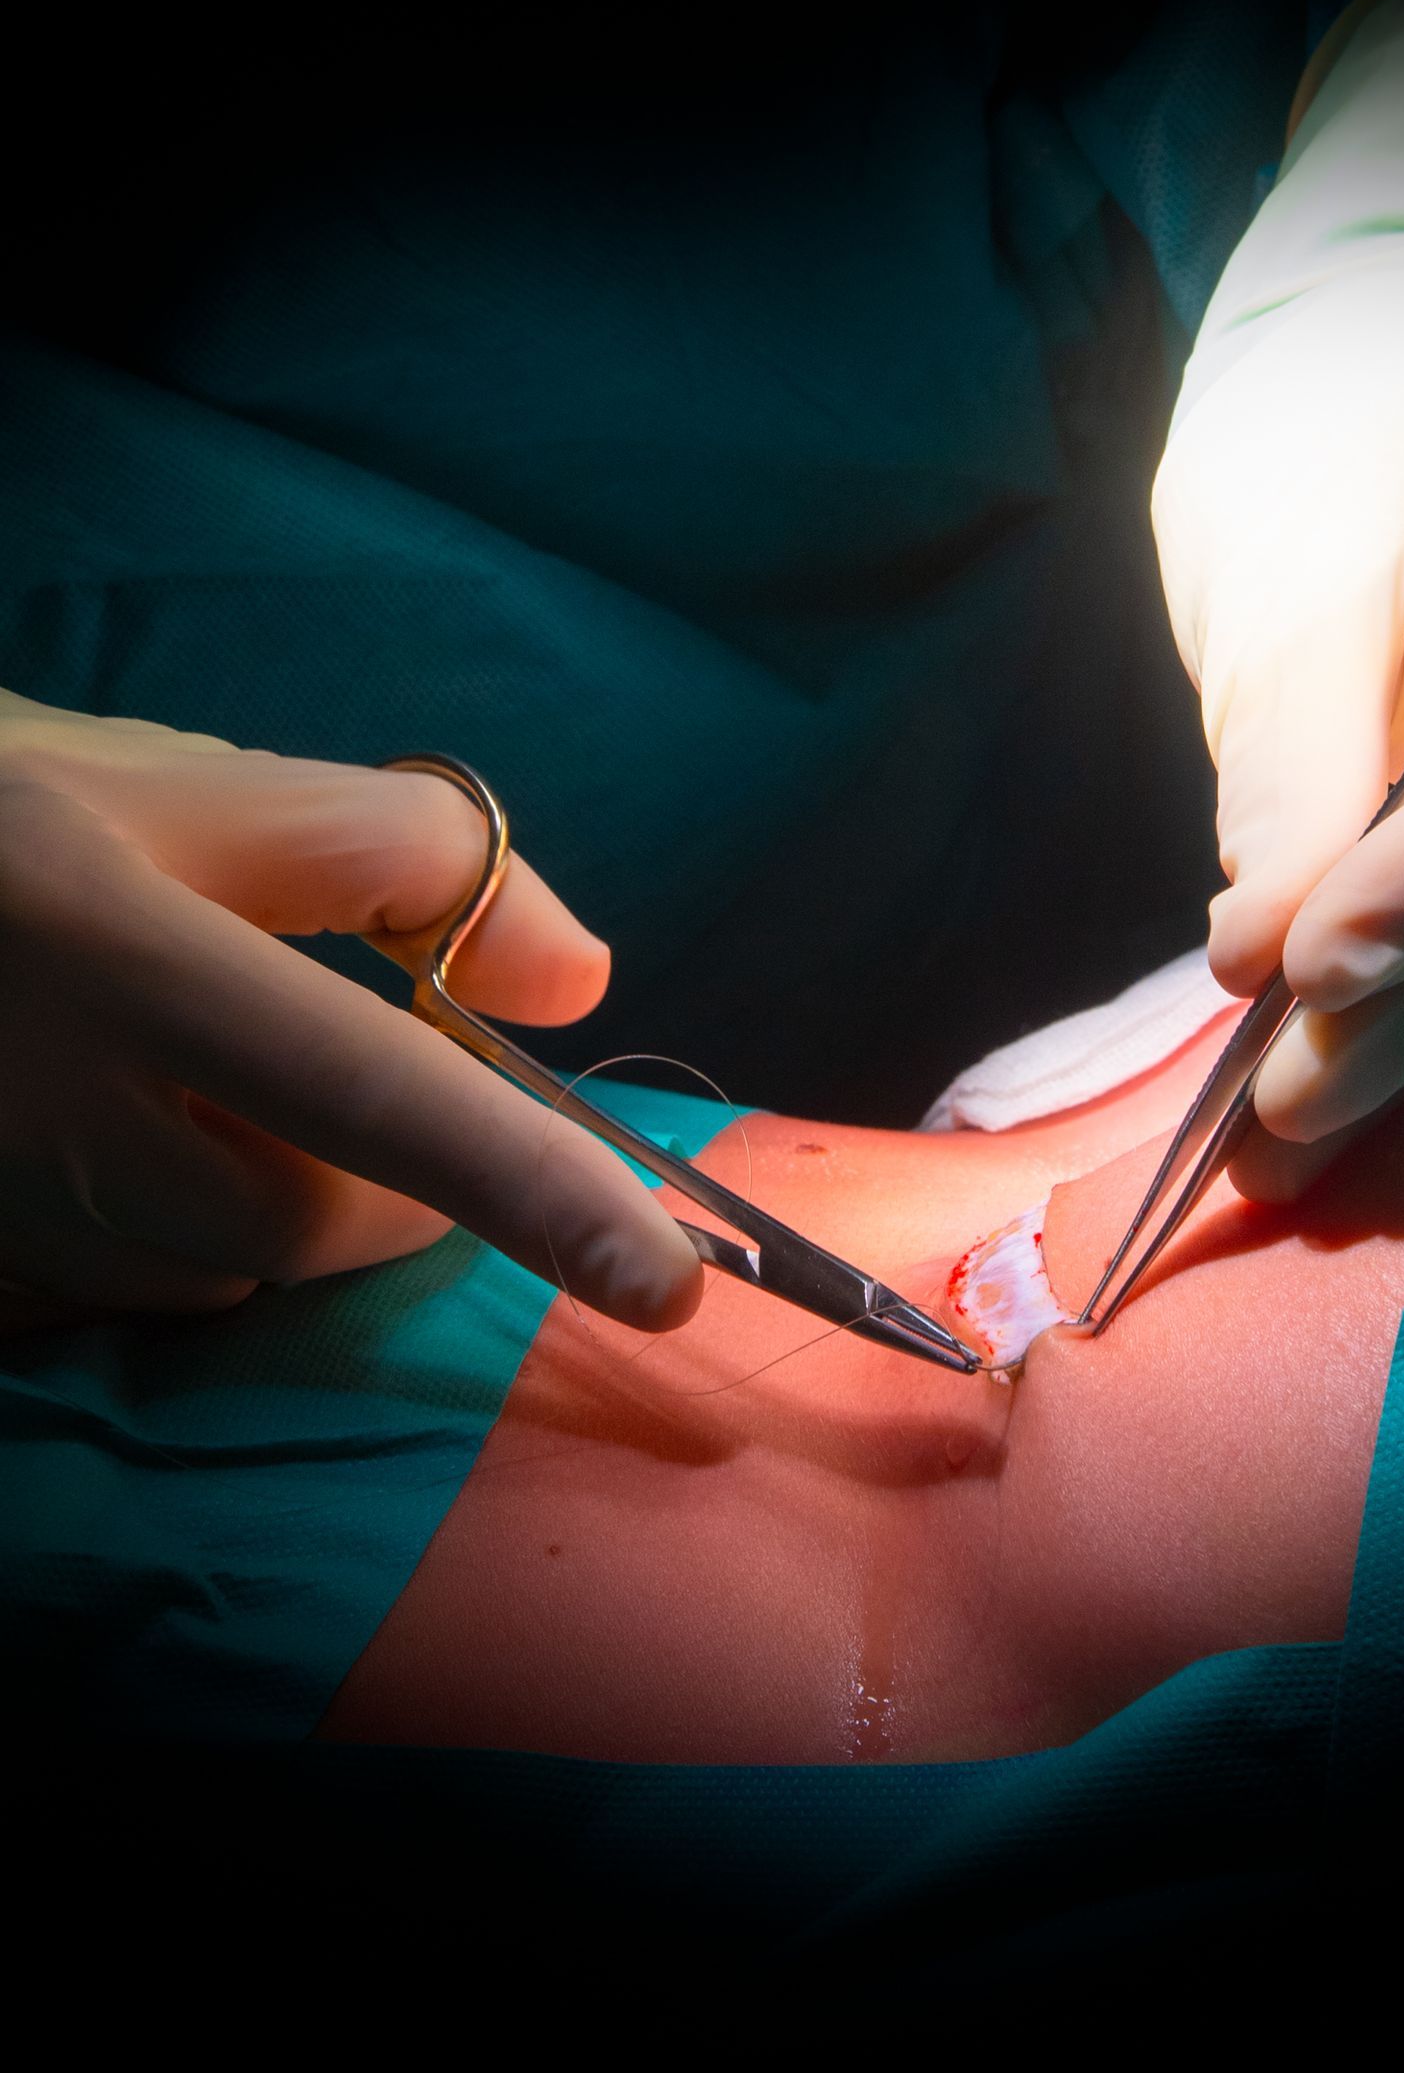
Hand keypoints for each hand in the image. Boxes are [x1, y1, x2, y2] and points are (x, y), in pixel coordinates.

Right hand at [0, 695, 703, 1330]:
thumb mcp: (190, 785)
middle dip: (384, 1173)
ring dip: (274, 1197)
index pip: (376, 1099)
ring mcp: (15, 1214)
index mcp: (137, 964)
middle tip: (335, 1059)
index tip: (667, 1283)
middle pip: (319, 1224)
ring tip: (187, 1072)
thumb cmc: (0, 815)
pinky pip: (141, 1288)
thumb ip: (402, 859)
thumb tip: (575, 981)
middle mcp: (70, 1120)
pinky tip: (115, 1127)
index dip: (530, 1192)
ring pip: (231, 1268)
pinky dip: (182, 1226)